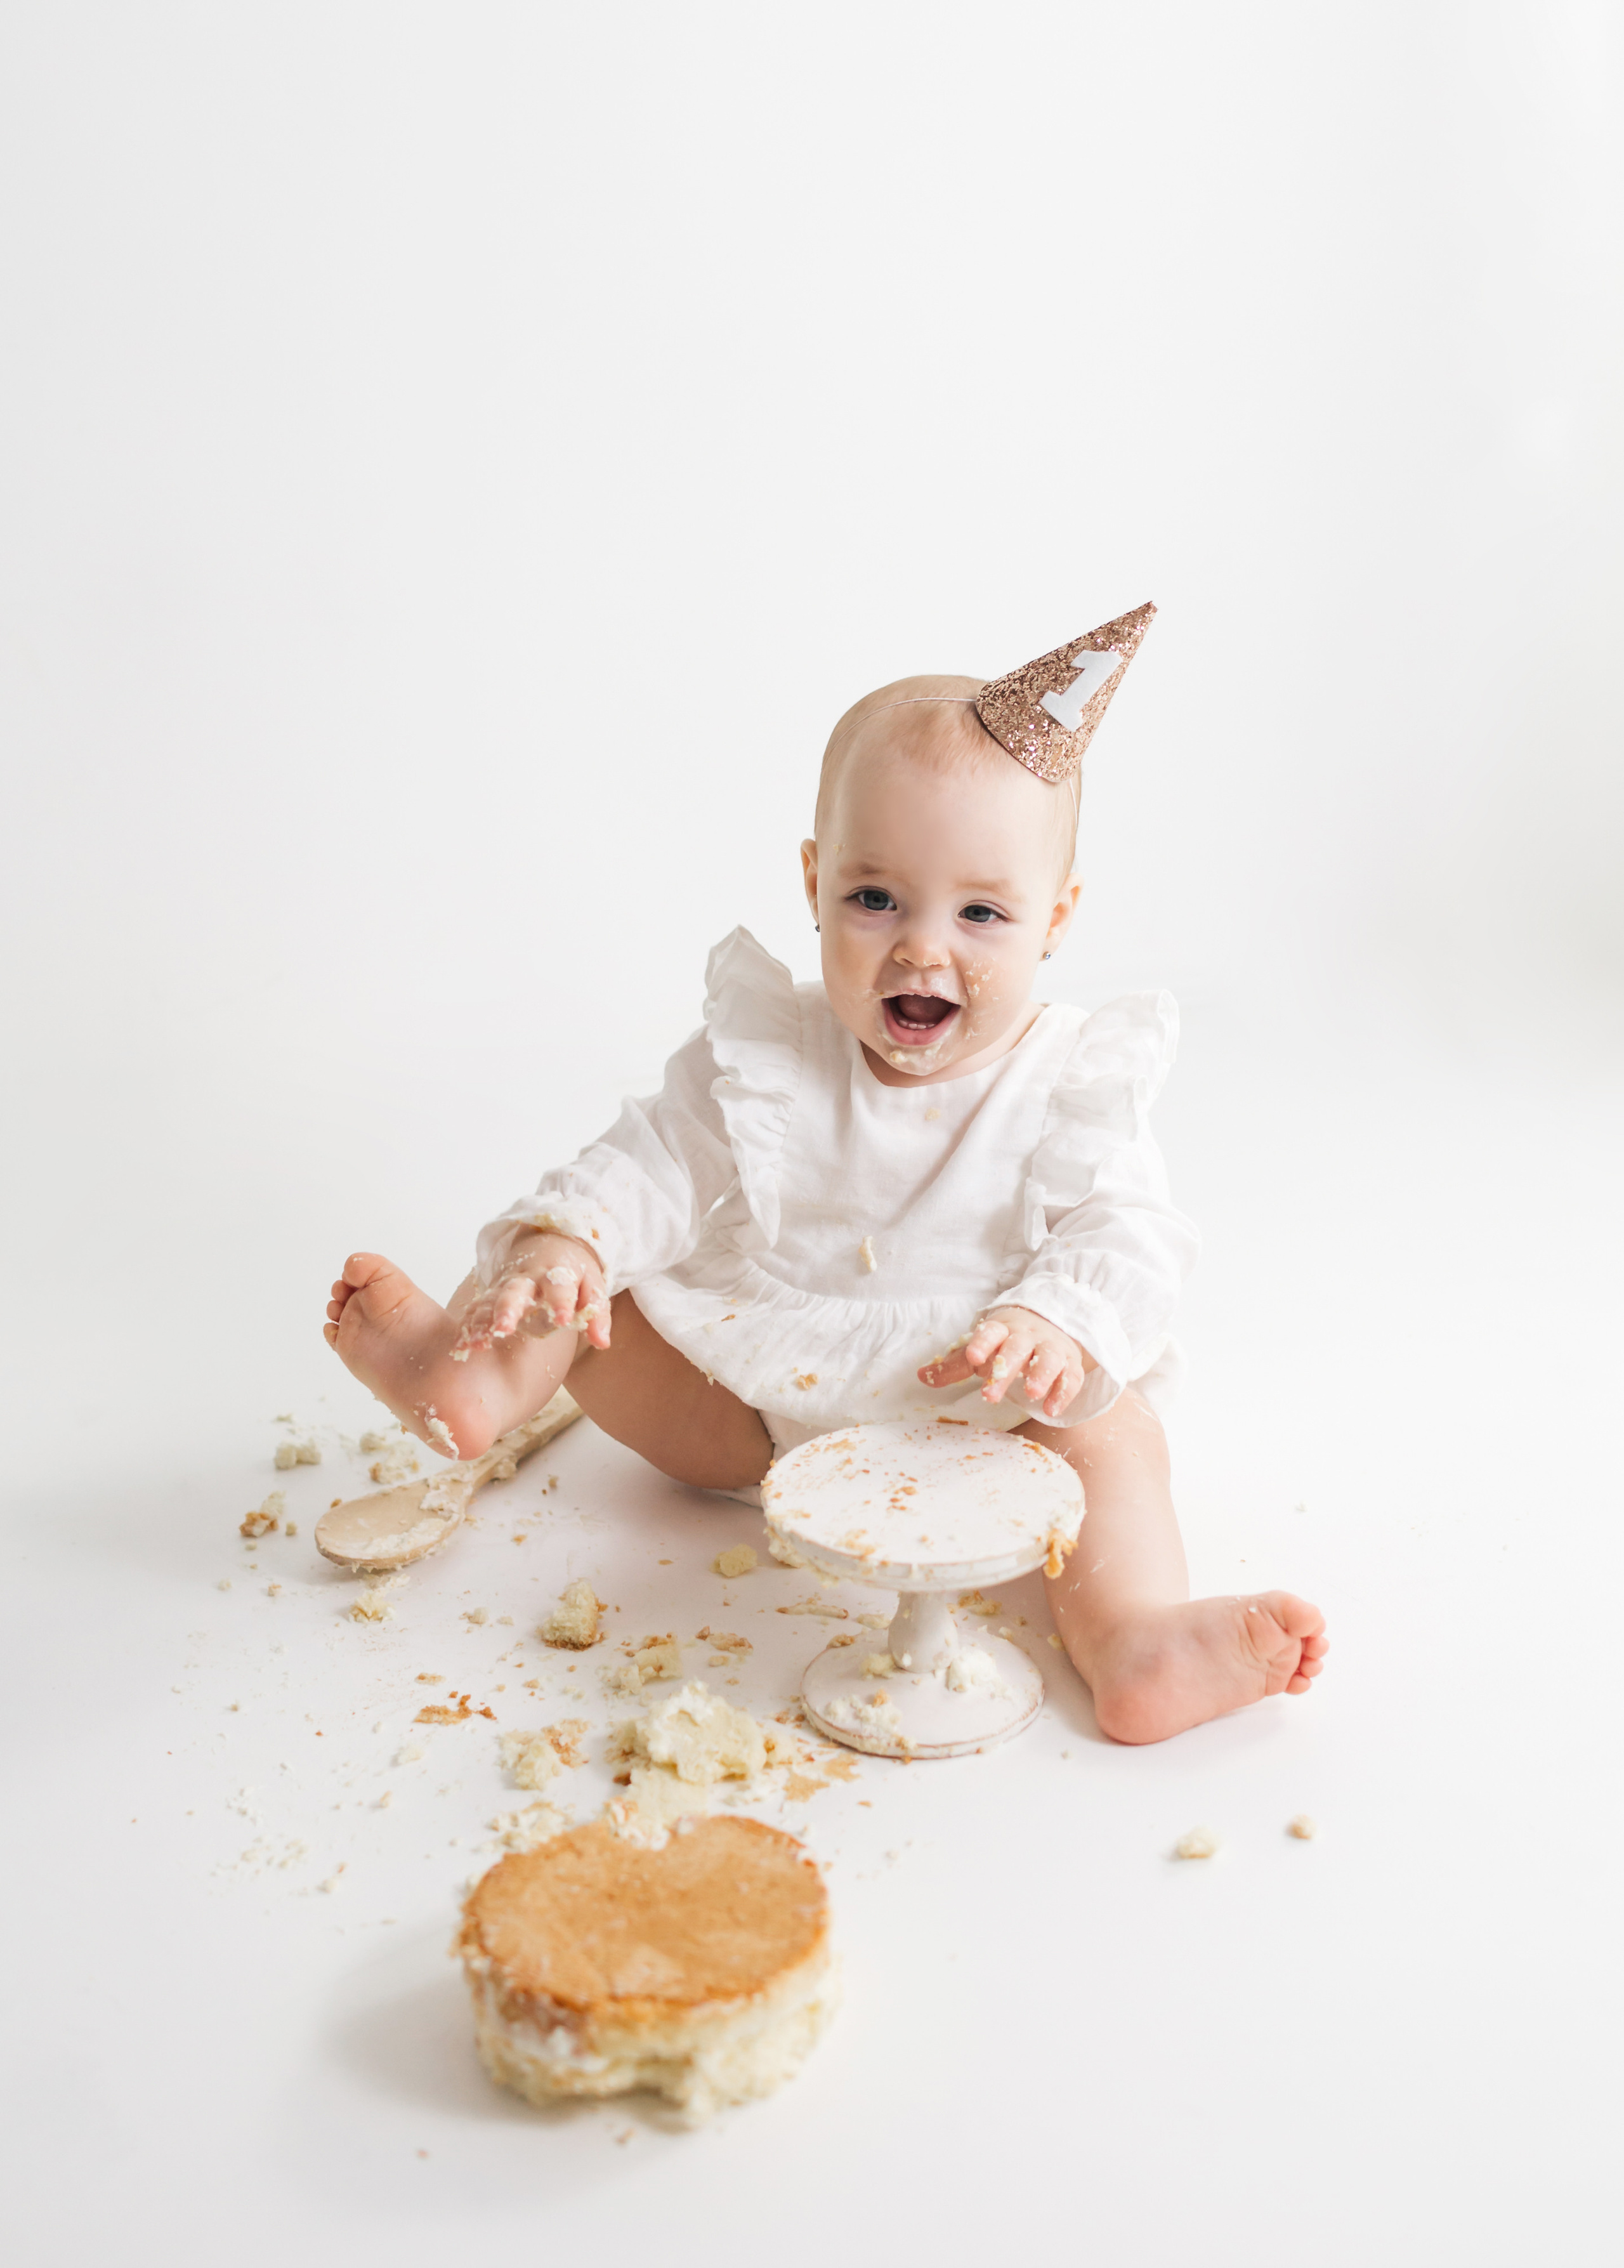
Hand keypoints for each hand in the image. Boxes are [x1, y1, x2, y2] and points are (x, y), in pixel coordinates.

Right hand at [454, 1231, 610, 1355]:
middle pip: (516, 1291)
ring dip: (482, 1321)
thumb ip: (597, 1314)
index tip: (562, 1320)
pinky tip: (462, 1346)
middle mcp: (528, 1279)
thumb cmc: (573, 1271)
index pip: (560, 1288)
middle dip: (508, 1308)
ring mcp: (506, 1286)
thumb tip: (603, 1343)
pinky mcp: (492, 1294)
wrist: (549, 1243)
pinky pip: (477, 1309)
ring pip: (491, 1301)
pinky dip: (468, 1326)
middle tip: (504, 1327)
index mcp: (557, 1274)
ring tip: (478, 1343)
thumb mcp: (592, 1286)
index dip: (561, 1303)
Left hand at [918, 1305, 1094, 1422]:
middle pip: (1017, 1349)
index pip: (990, 1332)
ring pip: (1048, 1358)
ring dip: (1041, 1375)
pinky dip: (1063, 1393)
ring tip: (1031, 1394)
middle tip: (990, 1395)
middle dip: (1005, 1370)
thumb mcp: (981, 1348)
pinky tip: (1052, 1410)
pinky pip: (1070, 1378)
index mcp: (1002, 1329)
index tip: (973, 1356)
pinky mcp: (1069, 1364)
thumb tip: (921, 1376)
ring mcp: (1051, 1349)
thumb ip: (954, 1365)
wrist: (1051, 1325)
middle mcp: (1027, 1336)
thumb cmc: (1007, 1341)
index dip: (982, 1343)